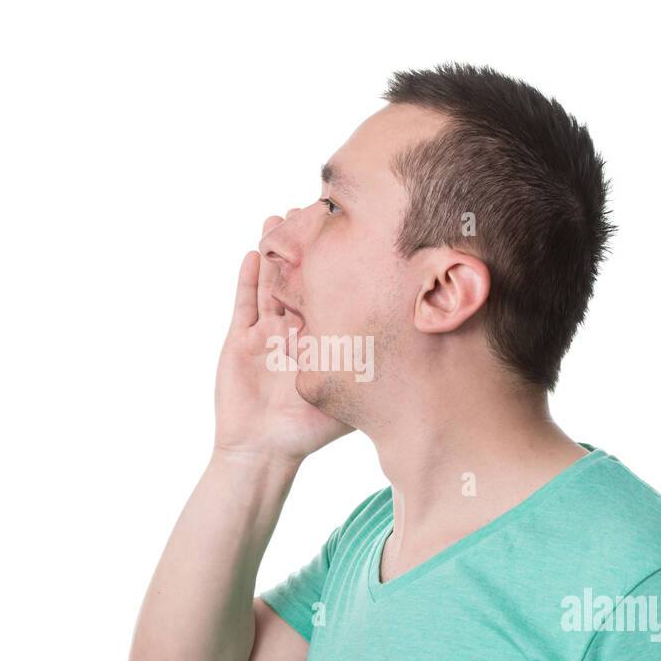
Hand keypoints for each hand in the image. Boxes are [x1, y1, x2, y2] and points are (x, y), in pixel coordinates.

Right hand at [213, 215, 354, 464]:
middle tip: (312, 210)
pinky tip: (251, 252)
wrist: (262, 450)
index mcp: (322, 338)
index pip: (332, 292)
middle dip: (304, 246)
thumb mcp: (348, 395)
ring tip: (279, 218)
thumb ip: (372, 373)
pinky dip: (246, 278)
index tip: (349, 231)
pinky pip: (242, 303)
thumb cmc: (307, 431)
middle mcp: (294, 330)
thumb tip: (421, 352)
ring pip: (270, 282)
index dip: (337, 263)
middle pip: (300, 277)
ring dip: (273, 252)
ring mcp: (265, 333)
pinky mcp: (239, 339)